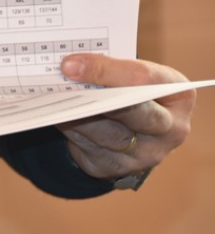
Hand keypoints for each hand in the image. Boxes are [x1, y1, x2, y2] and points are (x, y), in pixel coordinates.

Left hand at [57, 53, 195, 179]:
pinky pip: (92, 150)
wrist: (135, 130)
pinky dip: (72, 132)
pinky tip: (56, 118)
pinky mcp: (119, 168)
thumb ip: (110, 70)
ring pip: (108, 135)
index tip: (70, 64)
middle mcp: (171, 129)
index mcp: (178, 95)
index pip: (142, 79)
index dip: (104, 70)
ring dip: (78, 117)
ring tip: (54, 101)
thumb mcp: (135, 77)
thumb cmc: (134, 93)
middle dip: (96, 97)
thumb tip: (69, 66)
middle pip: (134, 113)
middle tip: (63, 87)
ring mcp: (147, 154)